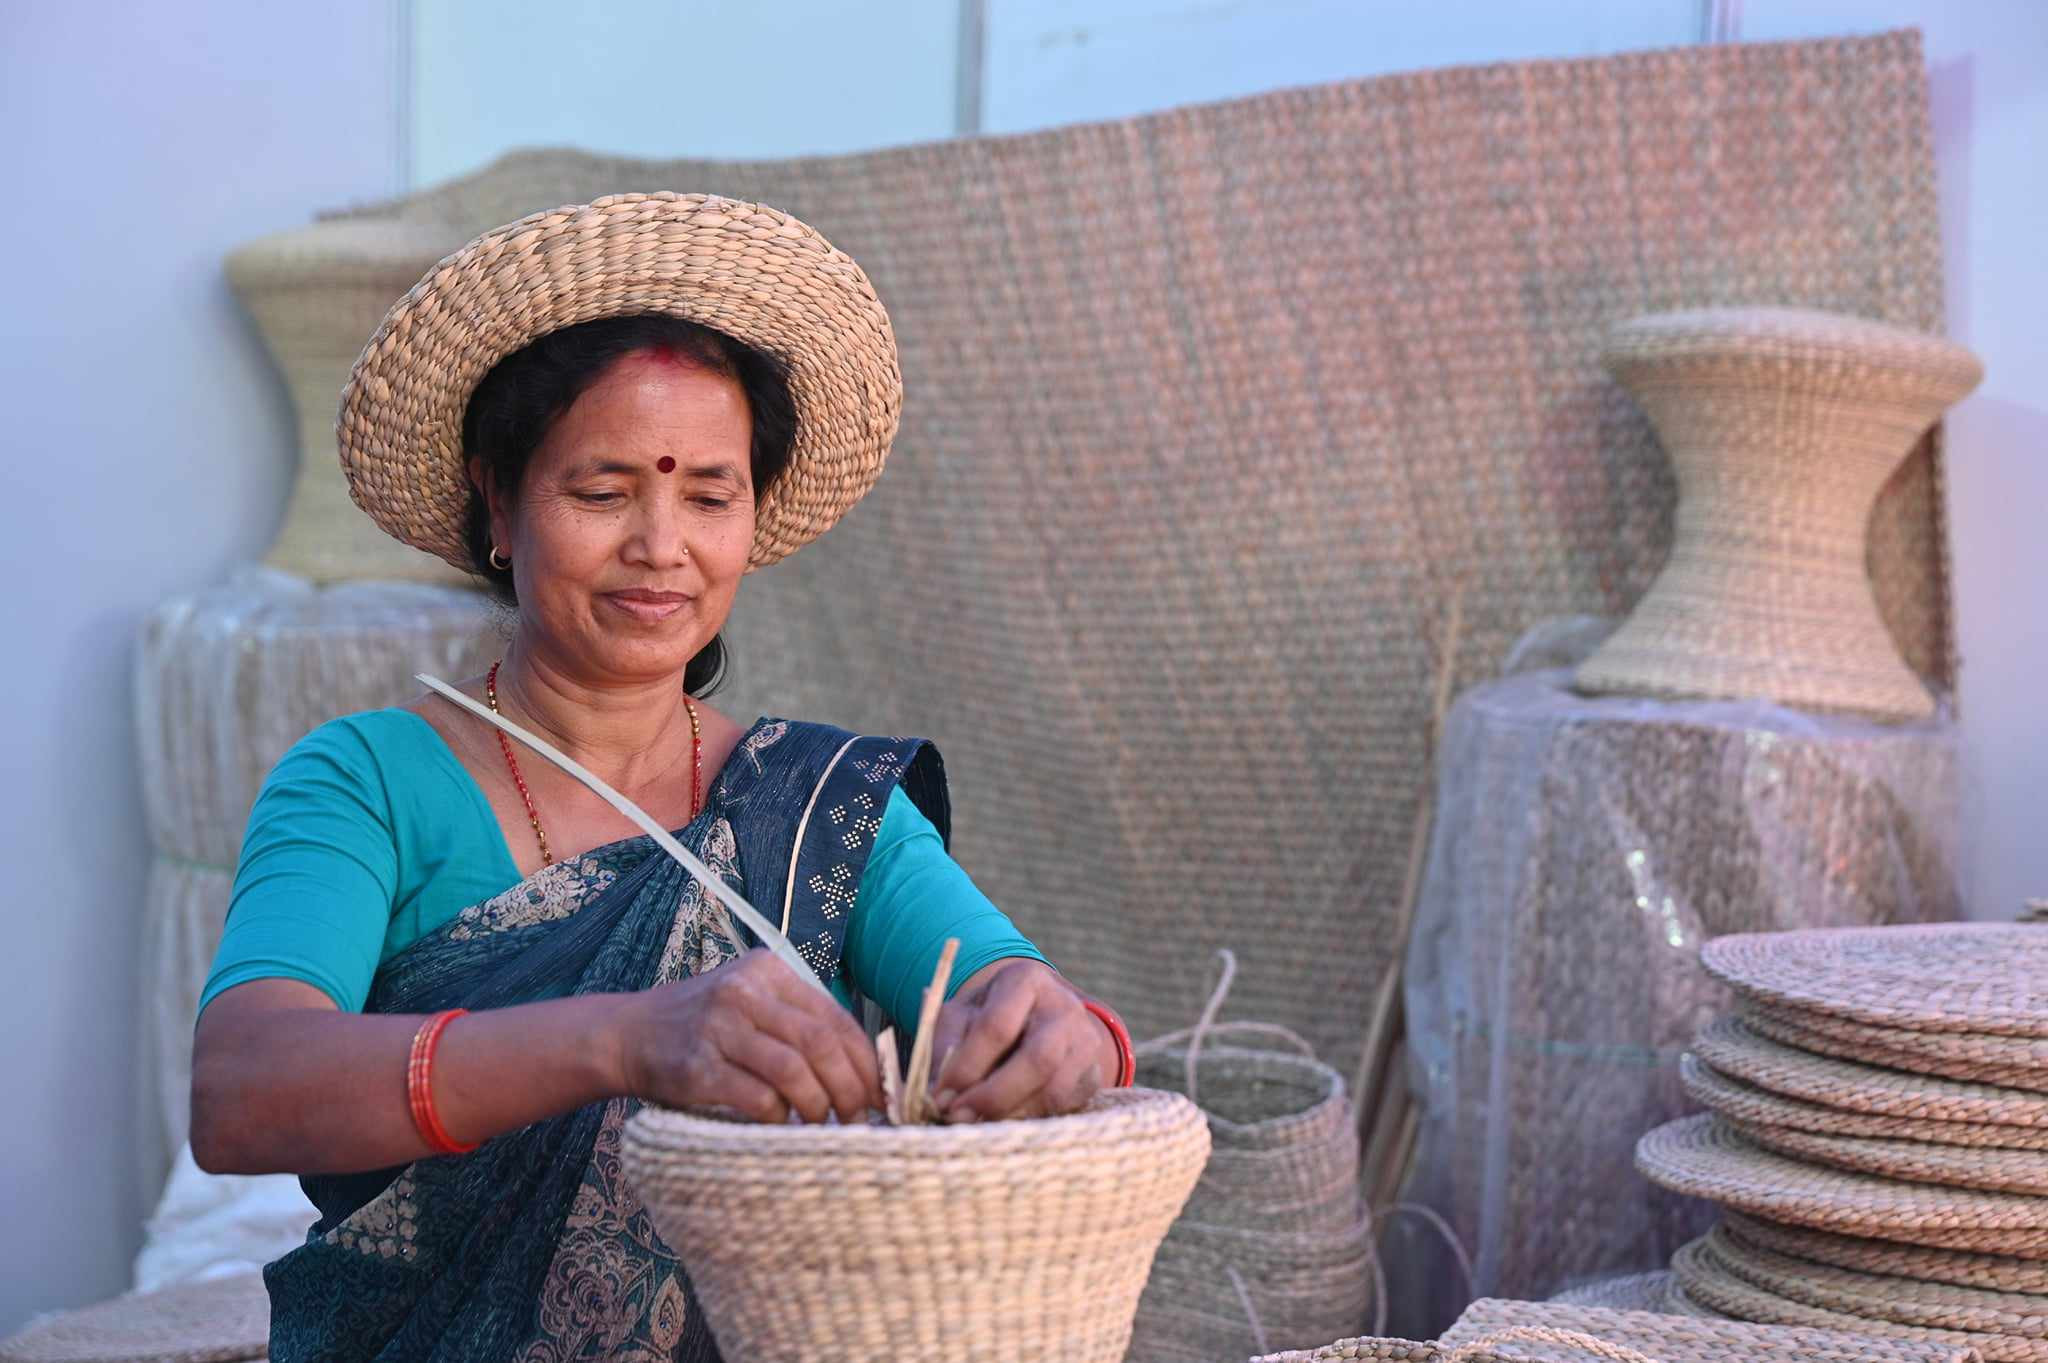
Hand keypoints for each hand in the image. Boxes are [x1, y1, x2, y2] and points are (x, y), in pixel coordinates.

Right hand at [618, 949, 883, 1123]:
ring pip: (793, 1070)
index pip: (834, 1017)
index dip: (864, 1061)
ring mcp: (719, 1027)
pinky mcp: (697, 1066)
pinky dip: (778, 1117)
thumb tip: (862, 1072)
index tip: (880, 1095)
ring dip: (817, 1105)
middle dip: (849, 1087)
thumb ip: (797, 1022)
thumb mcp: (750, 1002)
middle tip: (858, 1118)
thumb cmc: (702, 1026)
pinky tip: (781, 1125)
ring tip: (822, 1125)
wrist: (627, 1033)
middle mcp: (744, 991)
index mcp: (767, 970)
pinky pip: (756, 1097)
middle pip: (819, 1042)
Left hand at [926, 960, 1111, 1122]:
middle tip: (958, 1116)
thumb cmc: (989, 1015)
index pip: (997, 1026)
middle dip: (994, 1095)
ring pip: (1054, 1090)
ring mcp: (1086, 1042)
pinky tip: (1001, 1121)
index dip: (967, 1066)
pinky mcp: (1092, 1075)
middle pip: (1038, 1060)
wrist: (1036, 1018)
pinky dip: (1028, 1120)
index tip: (940, 1095)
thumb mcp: (961, 1016)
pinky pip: (1063, 1107)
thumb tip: (938, 1092)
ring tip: (975, 1122)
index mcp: (1026, 981)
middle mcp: (1065, 1007)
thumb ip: (944, 1046)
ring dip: (1010, 1114)